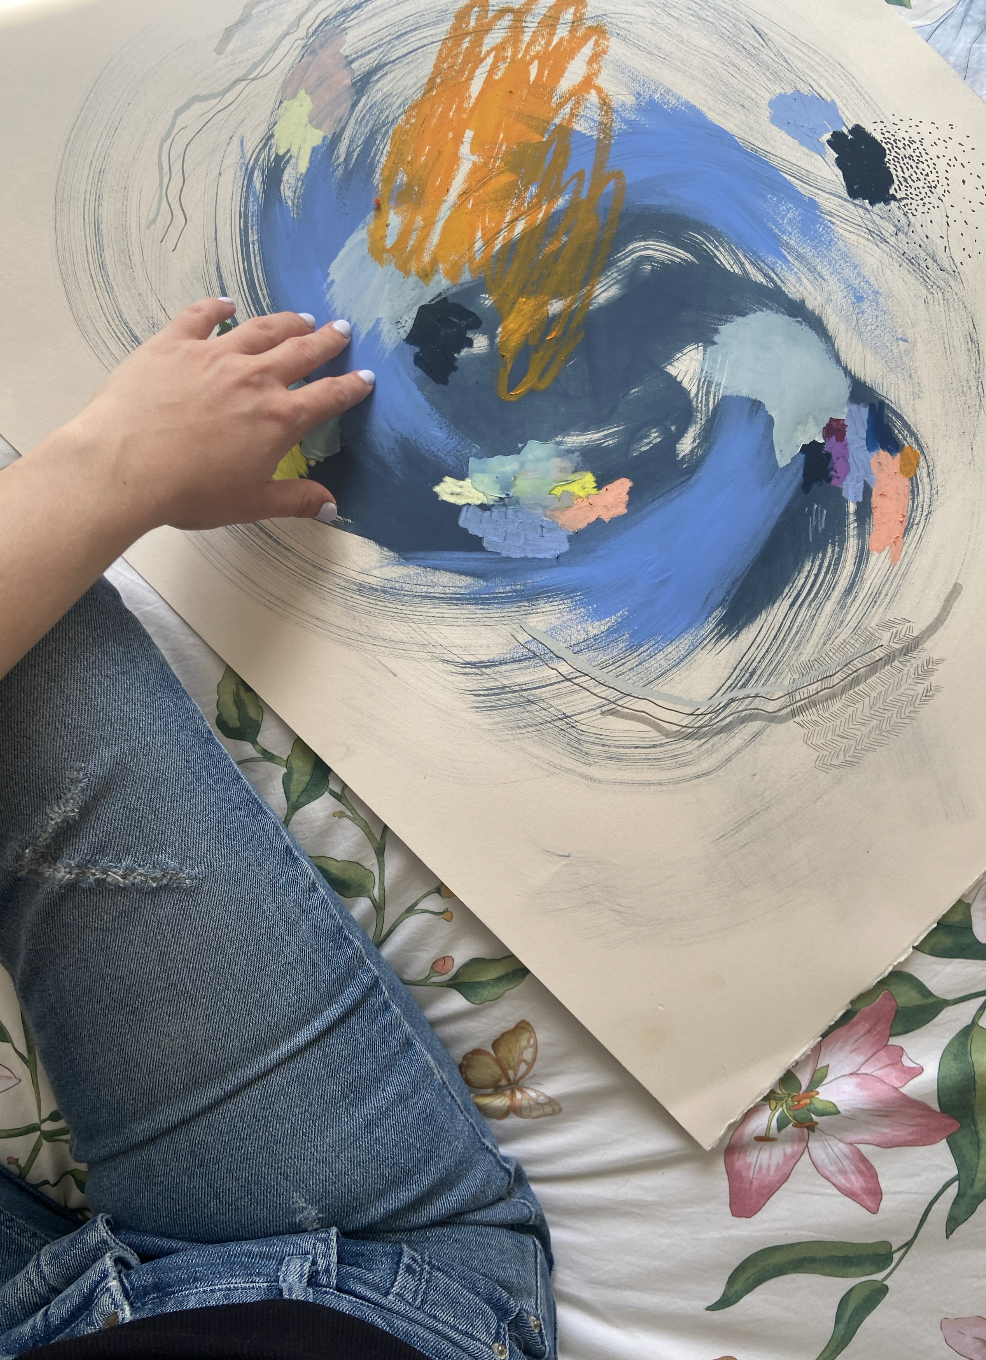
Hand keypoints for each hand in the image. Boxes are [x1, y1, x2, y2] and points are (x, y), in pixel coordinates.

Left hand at [0, 299, 374, 678]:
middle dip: (326, 341)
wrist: (126, 466)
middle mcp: (255, 378)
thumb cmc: (192, 492)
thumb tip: (331, 506)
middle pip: (301, 352)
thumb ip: (295, 500)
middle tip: (342, 330)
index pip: (328, 398)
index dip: (351, 388)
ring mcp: (214, 355)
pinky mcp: (174, 344)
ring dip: (285, 322)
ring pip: (259, 330)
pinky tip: (226, 302)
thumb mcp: (251, 503)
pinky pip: (201, 316)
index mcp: (279, 419)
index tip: (365, 378)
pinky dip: (216, 306)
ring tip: (301, 317)